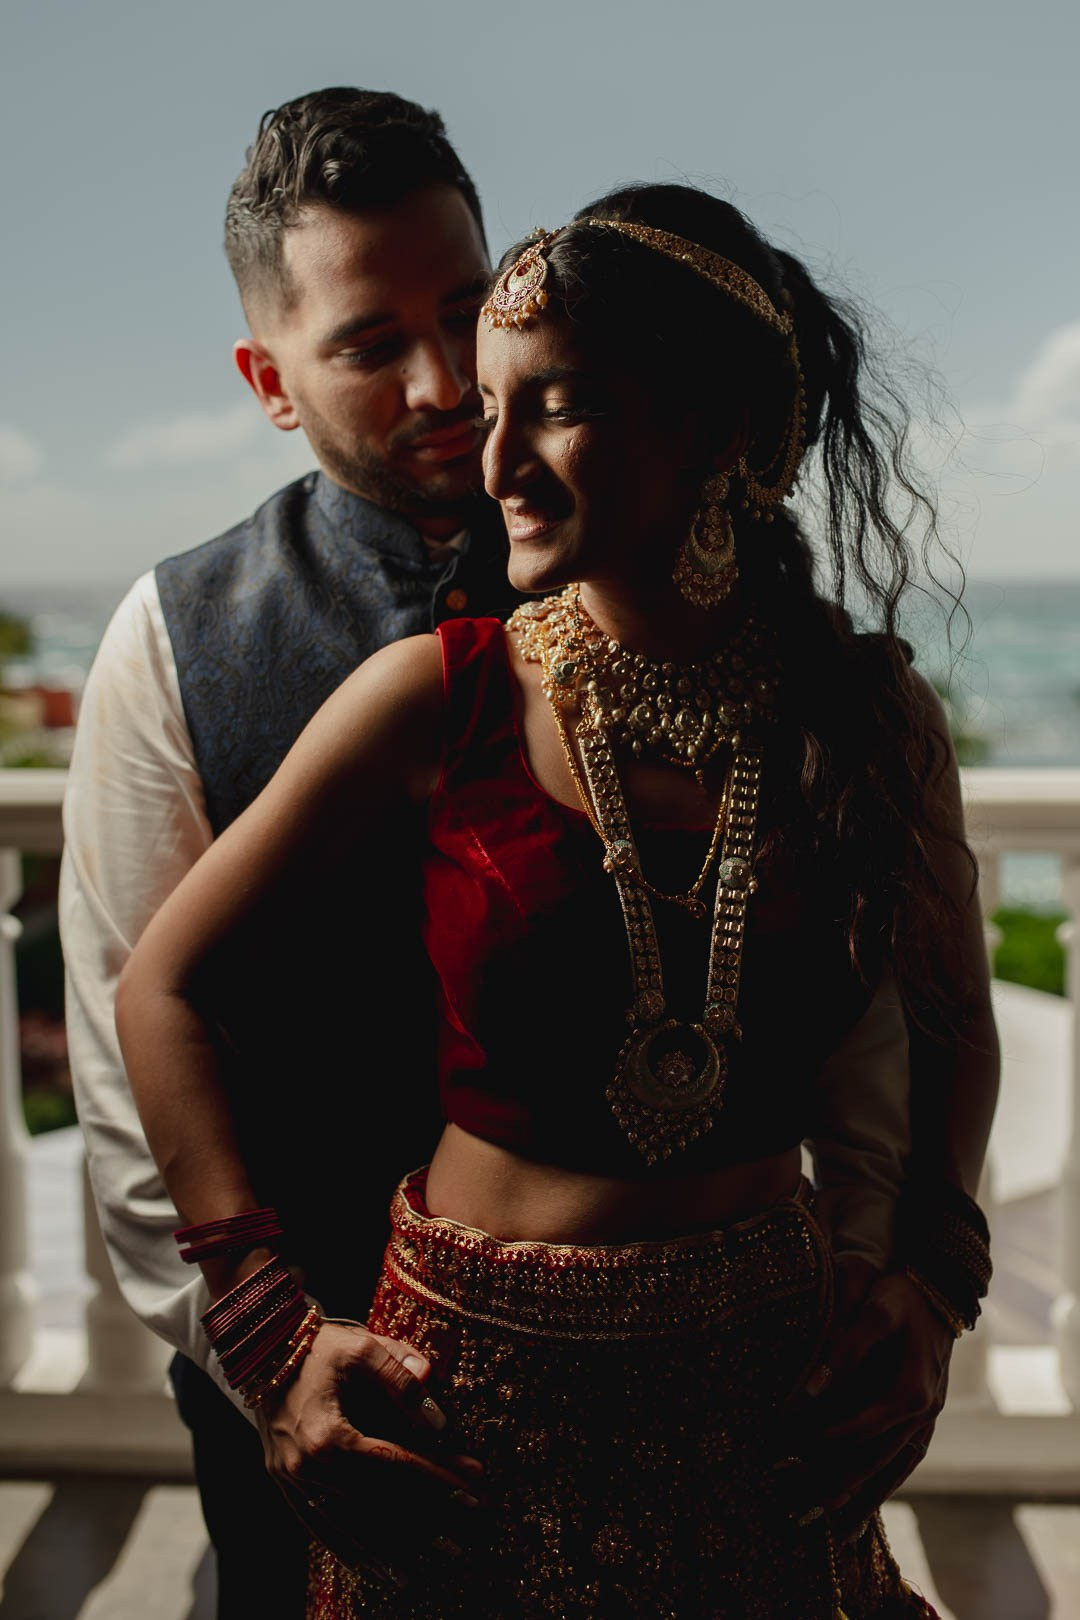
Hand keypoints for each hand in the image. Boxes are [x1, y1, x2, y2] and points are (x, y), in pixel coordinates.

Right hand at [256, 1320, 484, 1580]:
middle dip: (420, 1524)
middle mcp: (306, 1467)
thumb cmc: (318, 1345)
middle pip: (373, 1506)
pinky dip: (346, 1547)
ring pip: (345, 1526)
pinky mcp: (283, 1482)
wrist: (263, 1349)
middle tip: (458, 1541)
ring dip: (384, 1550)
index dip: (434, 1480)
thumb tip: (437, 1419)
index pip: (393, 1466)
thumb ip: (400, 1380)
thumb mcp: (362, 1348)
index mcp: (326, 1435)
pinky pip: (317, 1525)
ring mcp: (291, 1480)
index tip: (470, 1490)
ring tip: (420, 1569)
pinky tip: (369, 1564)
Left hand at [781, 1264, 954, 1541]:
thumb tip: (809, 1390)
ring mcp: (926, 1421)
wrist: (941, 1289)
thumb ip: (843, 1349)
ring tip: (832, 1534)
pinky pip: (900, 1463)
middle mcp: (924, 1414)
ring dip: (862, 1500)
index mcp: (913, 1389)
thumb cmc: (901, 1297)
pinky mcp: (920, 1420)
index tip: (793, 1455)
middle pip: (879, 1461)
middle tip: (803, 1514)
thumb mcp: (874, 1311)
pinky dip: (879, 1487)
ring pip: (892, 1470)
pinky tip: (859, 1511)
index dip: (828, 1442)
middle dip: (840, 1488)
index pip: (866, 1426)